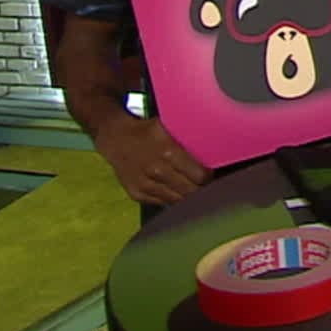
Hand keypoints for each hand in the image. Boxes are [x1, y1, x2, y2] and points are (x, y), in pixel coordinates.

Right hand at [94, 114, 209, 204]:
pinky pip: (162, 203)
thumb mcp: (169, 127)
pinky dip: (172, 200)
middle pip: (191, 191)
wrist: (115, 138)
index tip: (211, 174)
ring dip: (188, 198)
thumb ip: (189, 139)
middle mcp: (157, 171)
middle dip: (201, 190)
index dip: (209, 177)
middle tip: (207, 186)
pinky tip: (176, 193)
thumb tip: (215, 147)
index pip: (200, 176)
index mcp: (168, 151)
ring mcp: (146, 185)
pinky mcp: (137, 194)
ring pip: (178, 201)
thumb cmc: (147, 131)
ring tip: (193, 190)